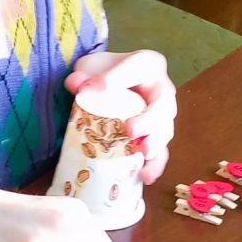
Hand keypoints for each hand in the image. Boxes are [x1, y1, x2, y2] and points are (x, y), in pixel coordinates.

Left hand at [65, 50, 176, 184]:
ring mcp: (161, 116)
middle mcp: (160, 90)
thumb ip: (83, 74)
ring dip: (156, 144)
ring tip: (144, 155)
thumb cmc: (102, 74)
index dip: (119, 77)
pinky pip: (161, 152)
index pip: (138, 66)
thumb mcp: (90, 67)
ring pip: (166, 129)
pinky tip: (145, 176)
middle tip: (130, 131)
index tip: (94, 88)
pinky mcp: (155, 138)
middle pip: (163, 104)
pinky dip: (155, 165)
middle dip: (149, 119)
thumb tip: (76, 84)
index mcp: (147, 65)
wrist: (107, 87)